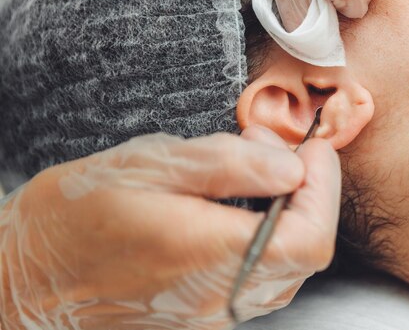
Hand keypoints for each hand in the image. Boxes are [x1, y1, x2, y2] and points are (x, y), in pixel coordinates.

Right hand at [0, 128, 340, 329]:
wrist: (27, 277)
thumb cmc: (77, 213)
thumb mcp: (151, 165)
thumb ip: (228, 165)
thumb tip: (289, 167)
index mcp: (209, 253)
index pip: (309, 237)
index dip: (325, 188)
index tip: (313, 149)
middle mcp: (220, 296)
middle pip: (307, 253)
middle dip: (312, 194)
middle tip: (282, 150)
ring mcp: (213, 313)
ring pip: (288, 267)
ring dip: (293, 215)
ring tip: (262, 171)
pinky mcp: (203, 315)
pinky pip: (260, 279)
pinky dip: (270, 237)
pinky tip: (244, 207)